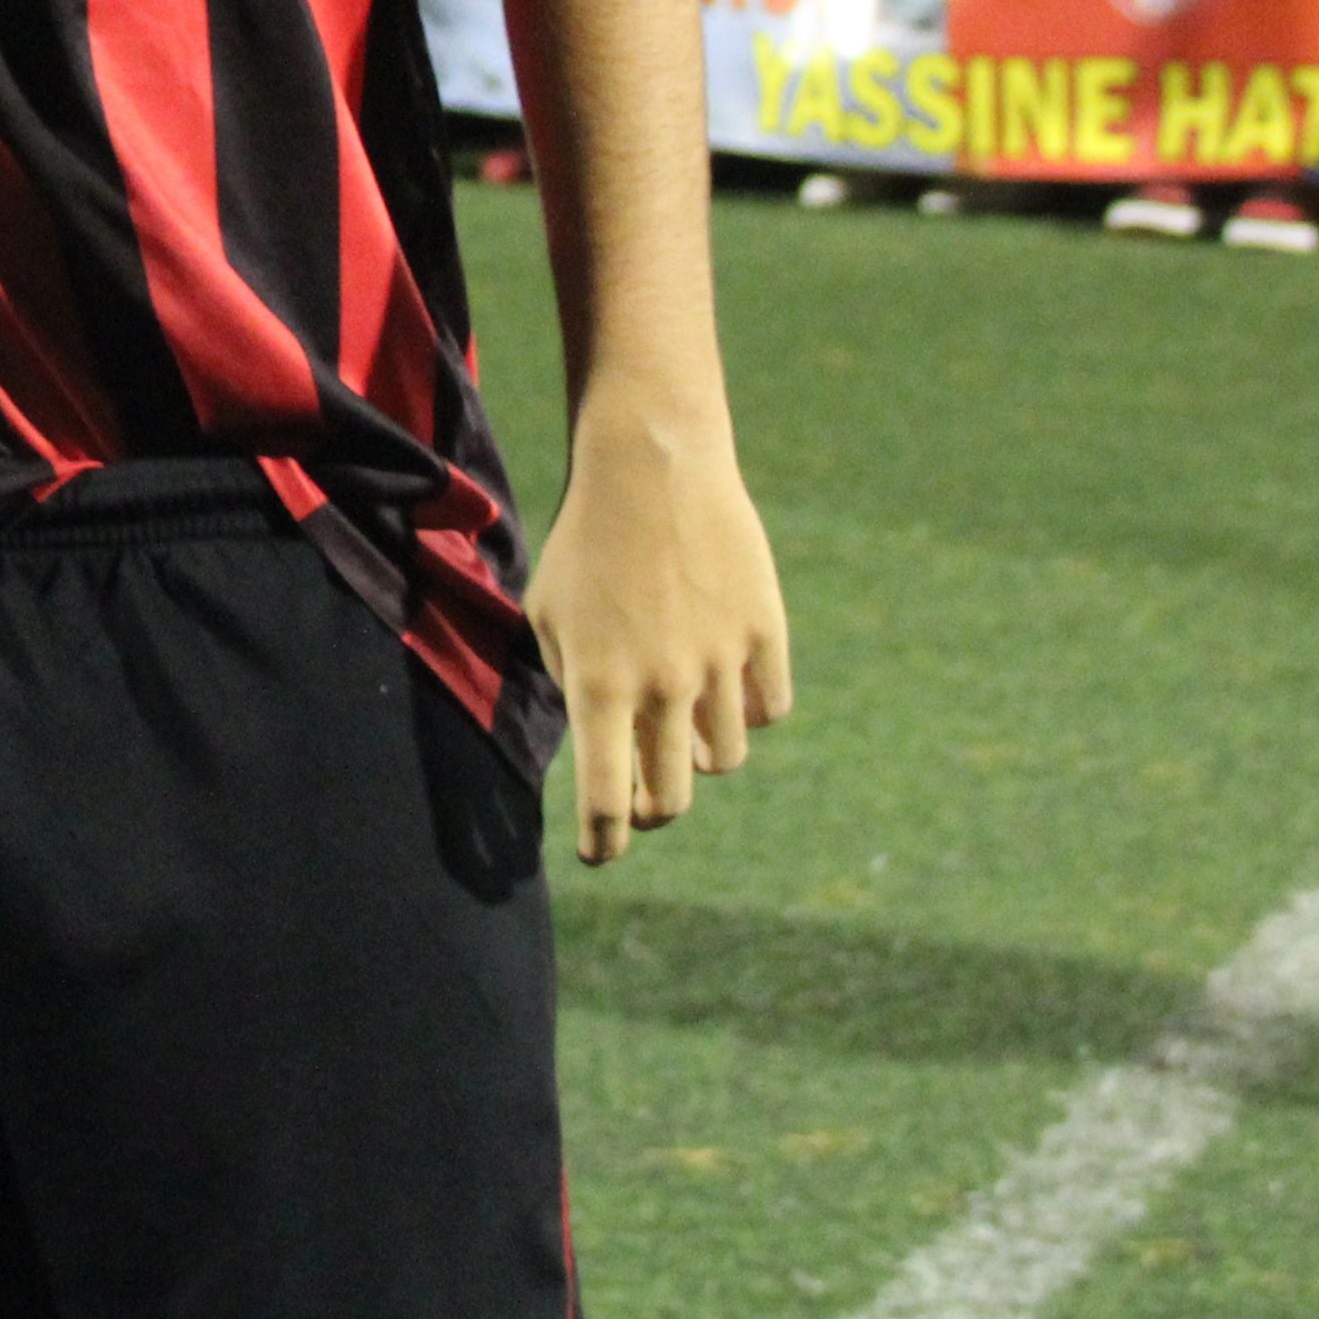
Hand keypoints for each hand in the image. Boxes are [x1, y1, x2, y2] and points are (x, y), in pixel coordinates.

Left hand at [524, 381, 791, 864]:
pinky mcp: (765, 634)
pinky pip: (768, 709)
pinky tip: (728, 687)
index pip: (605, 801)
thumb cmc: (584, 542)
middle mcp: (662, 686)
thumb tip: (603, 749)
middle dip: (653, 808)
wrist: (650, 465)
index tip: (600, 853)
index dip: (603, 842)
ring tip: (683, 723)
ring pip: (724, 759)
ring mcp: (720, 662)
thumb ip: (574, 687)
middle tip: (644, 795)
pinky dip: (749, 711)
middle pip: (672, 797)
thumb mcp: (549, 616)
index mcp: (598, 687)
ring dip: (700, 754)